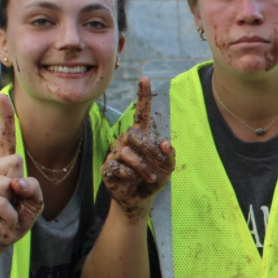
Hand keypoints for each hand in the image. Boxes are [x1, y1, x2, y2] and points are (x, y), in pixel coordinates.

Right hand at [0, 94, 42, 277]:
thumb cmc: (8, 225)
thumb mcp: (31, 208)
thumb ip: (33, 191)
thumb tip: (18, 181)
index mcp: (1, 169)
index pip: (5, 139)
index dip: (5, 118)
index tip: (3, 96)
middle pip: (15, 162)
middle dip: (21, 186)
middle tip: (11, 205)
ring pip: (8, 182)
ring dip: (14, 204)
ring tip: (3, 214)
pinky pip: (1, 201)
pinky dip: (8, 216)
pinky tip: (2, 223)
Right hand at [102, 77, 175, 219]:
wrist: (140, 199)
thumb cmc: (154, 179)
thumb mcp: (168, 168)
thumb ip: (170, 155)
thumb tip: (165, 142)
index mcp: (141, 137)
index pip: (141, 113)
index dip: (143, 96)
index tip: (145, 79)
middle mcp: (126, 141)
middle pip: (134, 135)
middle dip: (150, 150)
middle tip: (159, 164)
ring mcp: (115, 153)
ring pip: (127, 152)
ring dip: (143, 168)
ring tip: (149, 178)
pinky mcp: (107, 167)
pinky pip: (117, 166)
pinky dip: (129, 174)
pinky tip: (132, 179)